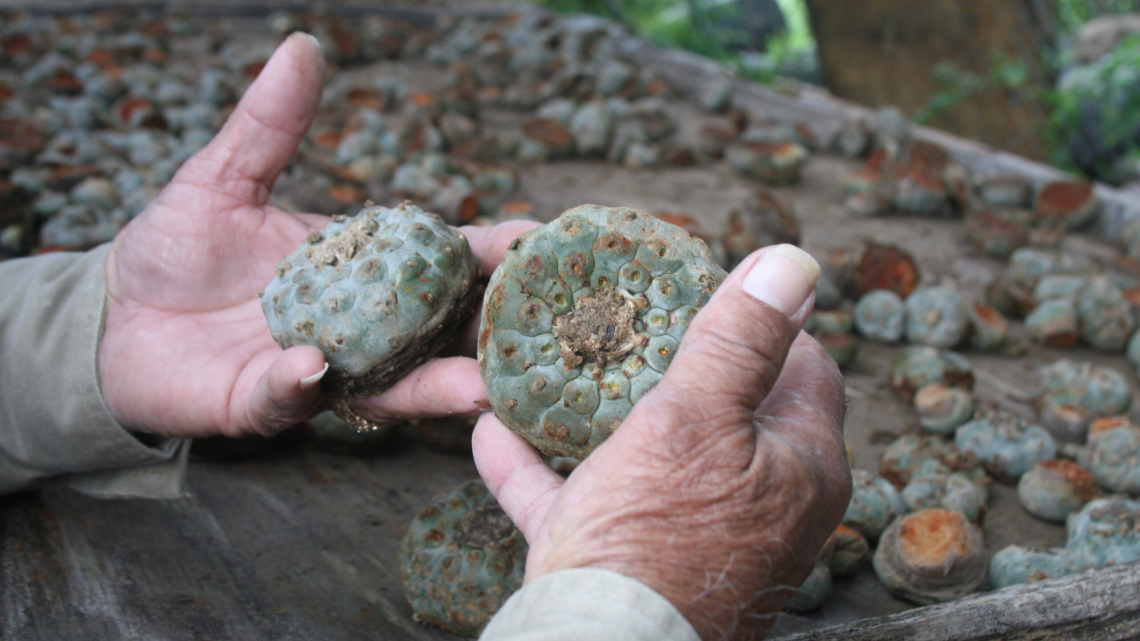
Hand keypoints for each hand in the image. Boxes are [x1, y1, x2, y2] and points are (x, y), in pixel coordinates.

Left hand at [99, 34, 535, 437]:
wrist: (111, 318)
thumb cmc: (176, 250)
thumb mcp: (223, 179)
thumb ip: (270, 124)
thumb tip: (303, 46)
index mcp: (358, 271)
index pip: (438, 264)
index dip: (489, 255)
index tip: (535, 240)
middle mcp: (355, 328)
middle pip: (437, 335)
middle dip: (486, 335)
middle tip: (536, 329)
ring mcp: (318, 371)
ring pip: (390, 386)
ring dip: (434, 387)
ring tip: (476, 385)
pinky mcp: (263, 404)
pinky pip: (291, 399)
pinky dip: (303, 384)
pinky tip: (313, 365)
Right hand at [474, 245, 851, 639]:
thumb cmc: (657, 538)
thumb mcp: (697, 419)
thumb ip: (741, 340)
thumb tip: (796, 261)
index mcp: (798, 463)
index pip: (804, 365)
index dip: (759, 319)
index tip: (701, 289)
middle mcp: (759, 503)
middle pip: (722, 409)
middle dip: (668, 363)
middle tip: (625, 319)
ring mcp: (695, 540)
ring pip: (647, 457)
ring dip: (597, 416)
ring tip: (560, 366)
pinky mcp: (631, 567)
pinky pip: (586, 505)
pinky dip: (546, 473)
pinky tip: (495, 435)